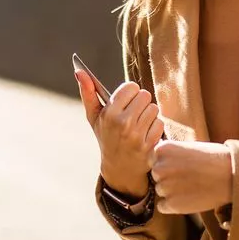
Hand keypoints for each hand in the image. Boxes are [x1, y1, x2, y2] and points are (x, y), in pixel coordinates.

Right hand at [76, 73, 161, 197]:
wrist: (119, 168)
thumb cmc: (106, 136)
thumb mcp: (94, 117)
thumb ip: (88, 92)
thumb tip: (79, 71)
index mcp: (109, 114)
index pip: (131, 87)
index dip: (130, 92)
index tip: (126, 100)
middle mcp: (123, 124)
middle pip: (145, 95)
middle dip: (140, 103)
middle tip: (133, 113)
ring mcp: (137, 136)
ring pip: (154, 108)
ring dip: (148, 114)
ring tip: (139, 124)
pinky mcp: (149, 145)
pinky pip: (160, 123)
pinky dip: (154, 127)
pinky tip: (145, 134)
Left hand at [149, 140, 232, 213]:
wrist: (232, 175)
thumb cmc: (215, 159)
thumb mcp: (190, 147)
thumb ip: (172, 154)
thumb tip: (159, 162)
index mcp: (163, 149)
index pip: (153, 159)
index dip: (166, 163)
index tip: (180, 166)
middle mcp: (160, 167)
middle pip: (156, 175)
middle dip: (168, 177)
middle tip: (188, 177)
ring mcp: (165, 186)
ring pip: (160, 191)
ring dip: (171, 191)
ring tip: (192, 187)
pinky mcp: (172, 204)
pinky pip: (163, 206)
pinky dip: (173, 205)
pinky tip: (188, 198)